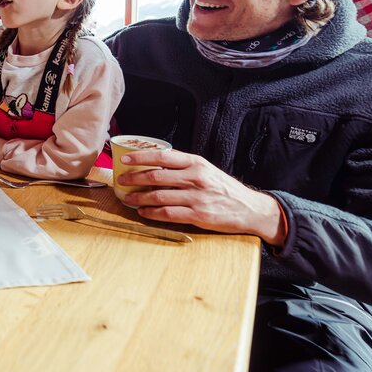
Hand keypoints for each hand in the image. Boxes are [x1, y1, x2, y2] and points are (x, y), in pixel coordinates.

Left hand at [120, 149, 285, 243]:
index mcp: (196, 162)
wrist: (249, 208)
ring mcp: (197, 197)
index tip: (124, 158)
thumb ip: (183, 165)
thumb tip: (154, 161)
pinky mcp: (198, 215)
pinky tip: (143, 212)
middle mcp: (196, 178)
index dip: (140, 156)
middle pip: (156, 176)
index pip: (162, 156)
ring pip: (158, 196)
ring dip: (139, 198)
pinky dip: (151, 213)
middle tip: (121, 180)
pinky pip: (168, 214)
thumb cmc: (223, 187)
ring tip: (128, 198)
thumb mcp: (206, 169)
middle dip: (134, 178)